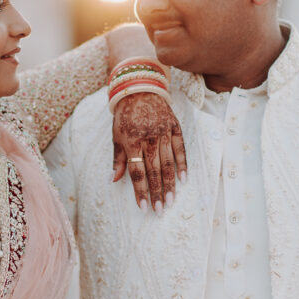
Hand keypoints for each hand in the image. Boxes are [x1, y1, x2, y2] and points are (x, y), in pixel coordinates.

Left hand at [112, 92, 186, 212]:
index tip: (143, 207)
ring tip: (170, 201)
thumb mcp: (116, 135)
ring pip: (168, 164)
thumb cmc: (125, 115)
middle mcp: (149, 139)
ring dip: (170, 184)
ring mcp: (164, 133)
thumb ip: (118, 158)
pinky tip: (184, 179)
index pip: (137, 172)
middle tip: (160, 210)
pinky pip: (180, 149)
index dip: (140, 191)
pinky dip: (183, 164)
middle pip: (154, 171)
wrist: (140, 88)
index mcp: (132, 142)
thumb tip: (115, 179)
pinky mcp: (175, 128)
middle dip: (156, 193)